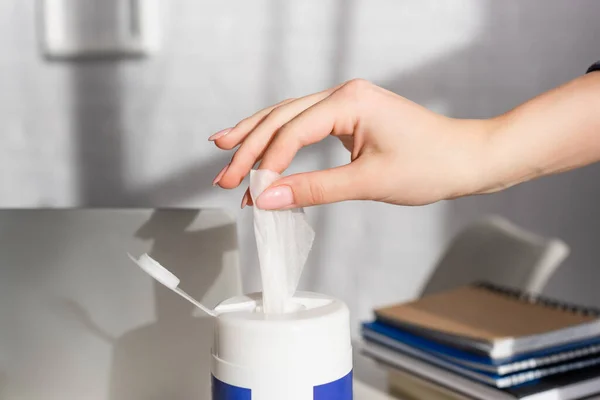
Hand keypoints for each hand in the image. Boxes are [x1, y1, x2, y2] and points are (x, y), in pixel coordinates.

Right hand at [210, 79, 494, 208]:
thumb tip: (270, 198)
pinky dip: (281, 140)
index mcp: (349, 101)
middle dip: (249, 148)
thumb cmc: (432, 164)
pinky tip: (262, 147)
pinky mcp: (349, 117)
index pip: (291, 132)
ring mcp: (346, 103)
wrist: (467, 158)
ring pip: (288, 117)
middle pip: (280, 118)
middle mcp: (343, 94)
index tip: (251, 194)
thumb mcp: (368, 182)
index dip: (266, 165)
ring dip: (257, 137)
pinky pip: (305, 125)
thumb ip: (314, 189)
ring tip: (223, 149)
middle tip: (222, 176)